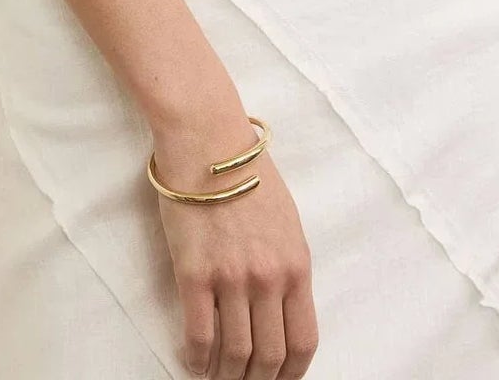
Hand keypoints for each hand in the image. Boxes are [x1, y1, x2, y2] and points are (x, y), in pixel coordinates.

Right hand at [152, 134, 319, 378]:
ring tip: (219, 378)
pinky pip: (199, 335)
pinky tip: (194, 364)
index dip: (292, 373)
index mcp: (296, 266)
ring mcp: (231, 279)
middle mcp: (268, 279)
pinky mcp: (194, 274)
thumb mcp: (287, 222)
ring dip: (227, 376)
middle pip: (269, 356)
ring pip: (235, 353)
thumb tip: (281, 308)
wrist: (208, 141)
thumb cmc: (247, 174)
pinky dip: (197, 359)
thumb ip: (287, 266)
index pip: (303, 341)